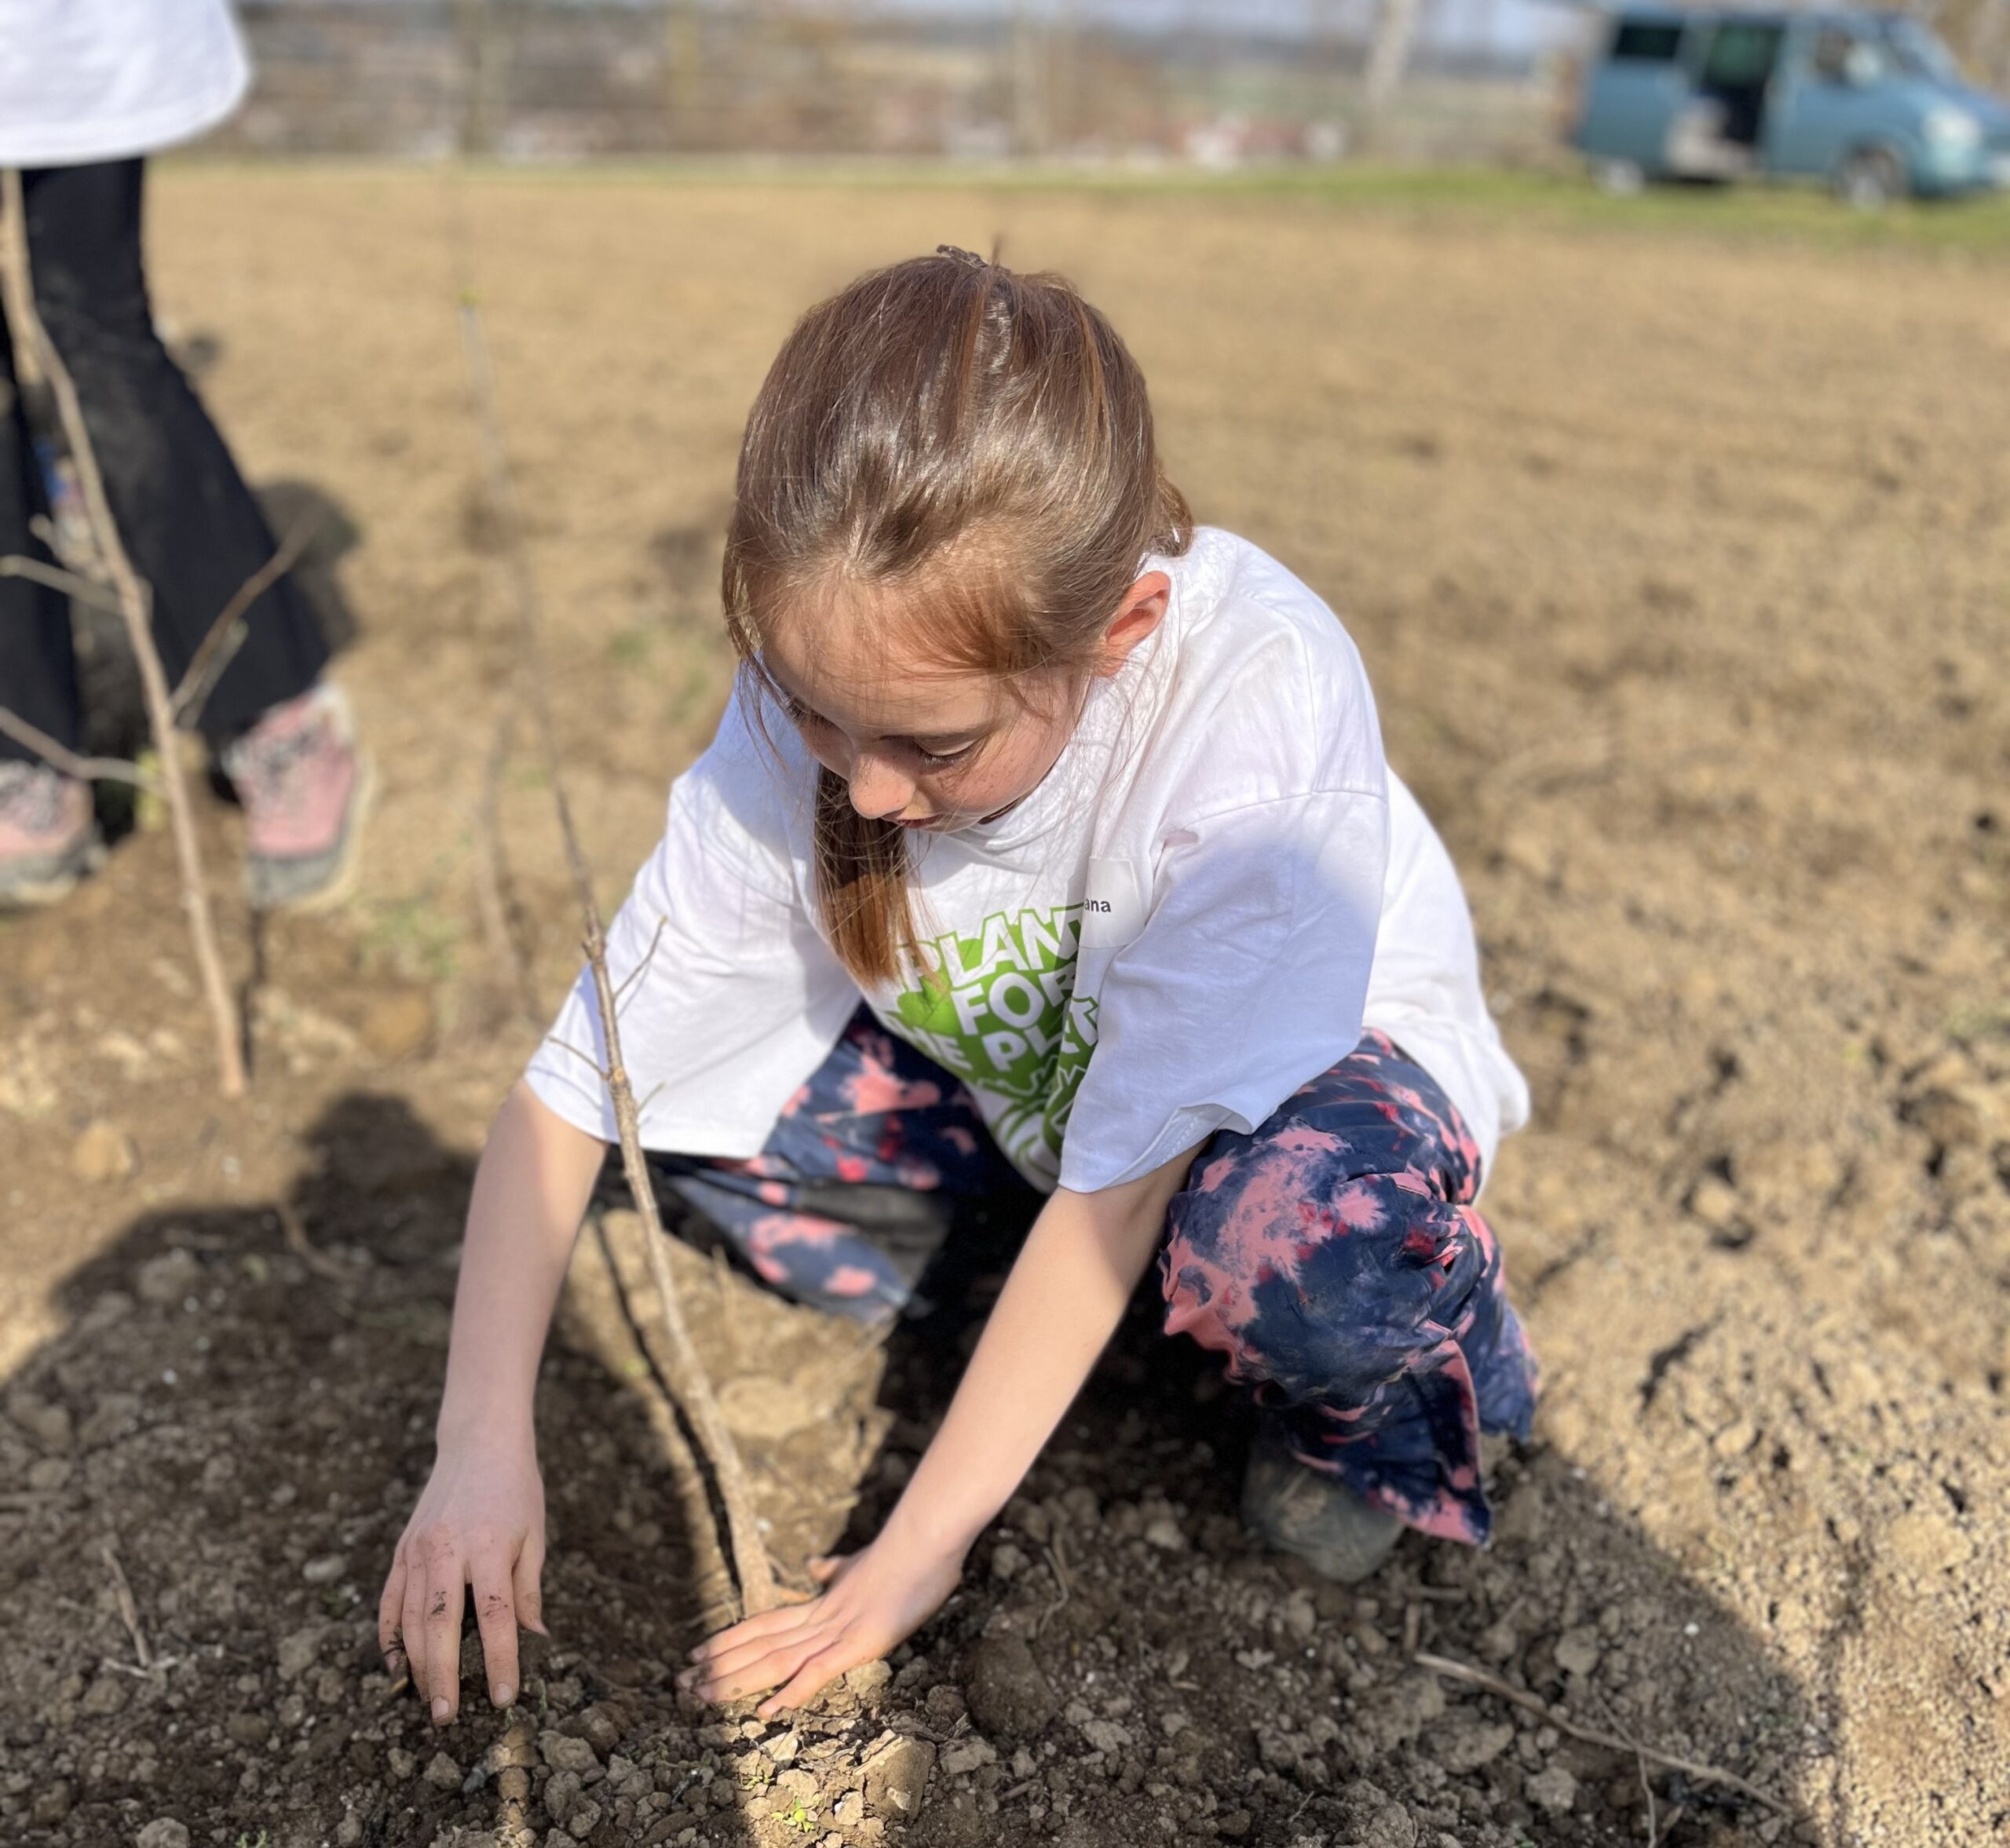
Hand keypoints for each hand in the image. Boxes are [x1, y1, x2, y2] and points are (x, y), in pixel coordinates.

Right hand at [378, 1433, 547, 1723]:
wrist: (479, 1442)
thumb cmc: (516, 1490)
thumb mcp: (535, 1535)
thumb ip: (528, 1590)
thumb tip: (534, 1640)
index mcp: (490, 1546)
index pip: (495, 1615)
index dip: (500, 1660)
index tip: (503, 1697)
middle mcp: (448, 1549)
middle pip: (440, 1626)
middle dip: (442, 1676)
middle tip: (447, 1717)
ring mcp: (418, 1550)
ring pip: (409, 1620)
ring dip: (416, 1665)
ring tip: (427, 1700)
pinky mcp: (401, 1550)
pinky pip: (388, 1603)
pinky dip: (388, 1638)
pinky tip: (397, 1666)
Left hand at [681, 1527, 964, 1717]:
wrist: (924, 1540)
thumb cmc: (903, 1554)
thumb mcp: (859, 1565)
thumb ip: (834, 1571)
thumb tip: (815, 1566)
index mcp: (818, 1603)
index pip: (763, 1625)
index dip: (728, 1641)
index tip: (696, 1655)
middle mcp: (818, 1618)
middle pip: (758, 1645)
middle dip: (719, 1667)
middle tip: (680, 1685)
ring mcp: (836, 1631)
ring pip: (776, 1659)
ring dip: (738, 1681)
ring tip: (702, 1698)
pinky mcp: (858, 1643)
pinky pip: (817, 1672)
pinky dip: (790, 1691)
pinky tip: (767, 1711)